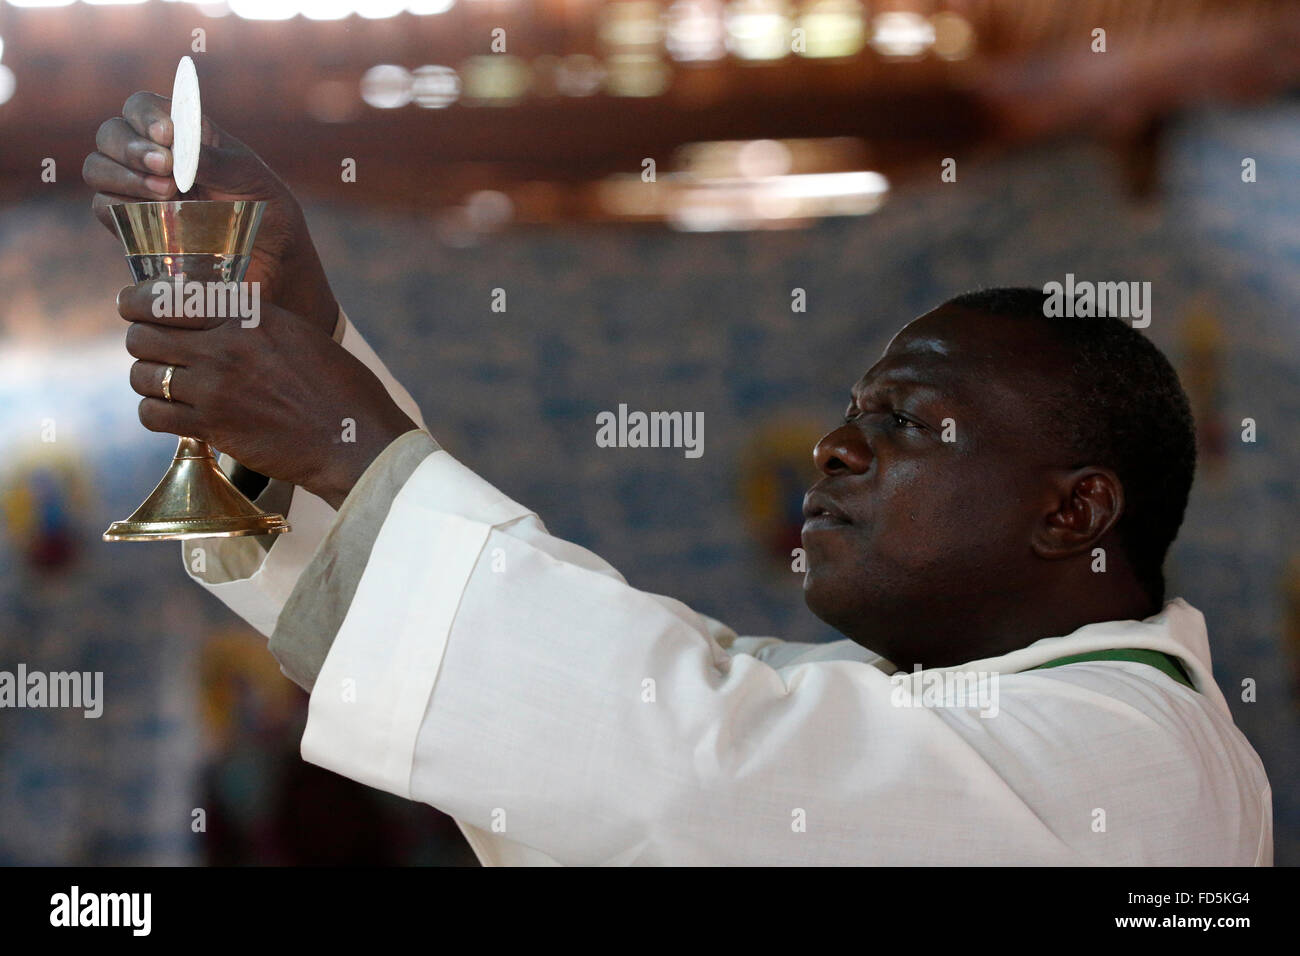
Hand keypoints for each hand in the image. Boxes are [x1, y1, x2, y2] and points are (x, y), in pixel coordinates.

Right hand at [84, 92, 338, 336]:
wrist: (272, 261)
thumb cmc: (266, 210)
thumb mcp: (250, 179)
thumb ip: (215, 160)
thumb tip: (177, 147)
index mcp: (180, 133)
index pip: (141, 107)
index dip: (146, 116)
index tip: (168, 135)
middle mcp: (151, 157)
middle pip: (110, 134)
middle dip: (131, 148)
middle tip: (167, 171)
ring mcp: (137, 190)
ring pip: (97, 168)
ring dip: (123, 176)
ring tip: (167, 193)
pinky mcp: (131, 225)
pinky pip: (105, 208)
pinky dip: (120, 207)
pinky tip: (155, 214)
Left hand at [116, 280, 416, 509]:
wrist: (353, 439)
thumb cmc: (339, 386)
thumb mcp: (298, 332)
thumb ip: (253, 319)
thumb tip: (215, 315)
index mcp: (248, 315)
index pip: (165, 297)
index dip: (137, 302)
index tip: (134, 307)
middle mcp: (224, 346)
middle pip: (143, 336)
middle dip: (141, 342)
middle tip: (152, 351)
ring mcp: (215, 388)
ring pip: (143, 376)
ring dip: (149, 380)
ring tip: (166, 385)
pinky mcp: (212, 427)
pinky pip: (153, 414)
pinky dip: (156, 412)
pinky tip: (173, 413)